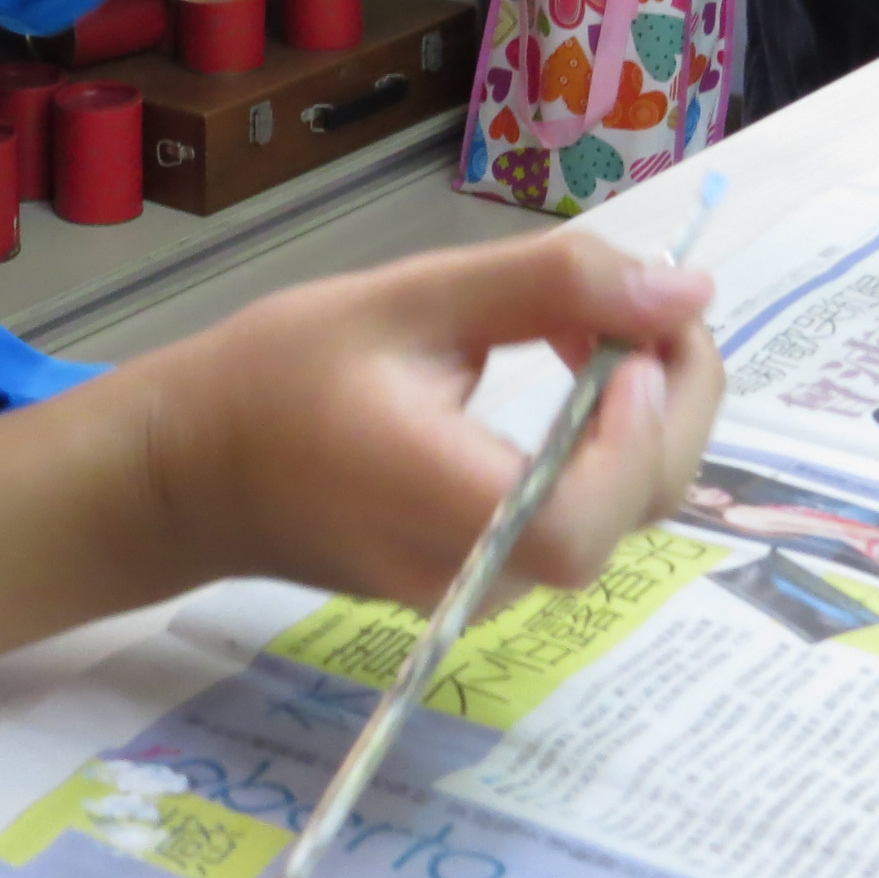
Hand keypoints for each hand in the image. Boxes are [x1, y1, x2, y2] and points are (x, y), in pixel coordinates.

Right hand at [133, 230, 722, 609]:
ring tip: (598, 324)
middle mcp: (473, 571)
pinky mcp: (483, 580)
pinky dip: (603, 444)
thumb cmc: (278, 373)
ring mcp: (482, 589)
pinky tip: (572, 372)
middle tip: (645, 301)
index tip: (634, 338)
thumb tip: (688, 290)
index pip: (582, 519)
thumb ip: (550, 288)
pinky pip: (578, 517)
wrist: (190, 469)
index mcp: (439, 503)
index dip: (637, 435)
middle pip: (628, 514)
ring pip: (618, 517)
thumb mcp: (409, 300)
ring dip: (644, 417)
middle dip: (672, 401)